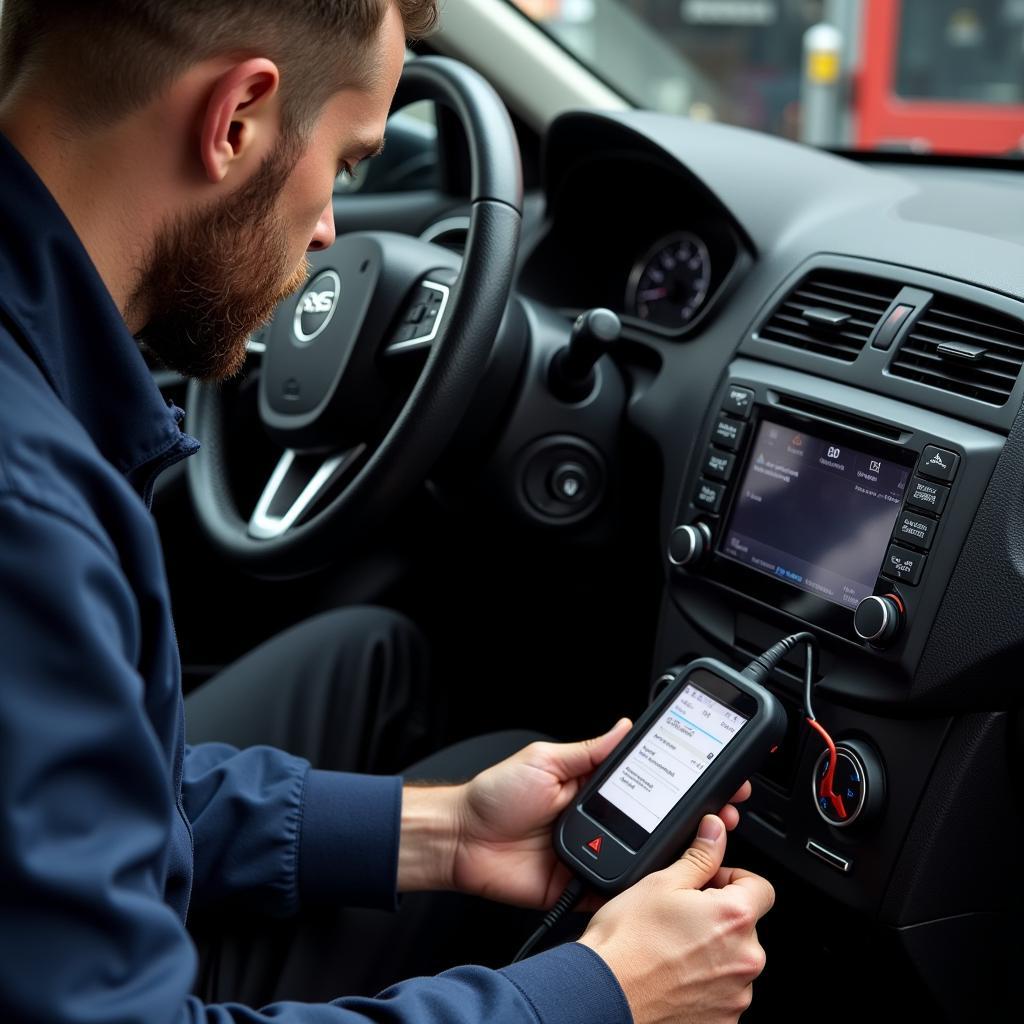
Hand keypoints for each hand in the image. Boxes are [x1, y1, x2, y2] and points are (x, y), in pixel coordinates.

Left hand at [449, 723, 752, 908]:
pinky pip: (619, 892)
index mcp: (593, 789)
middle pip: (656, 824)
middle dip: (694, 818)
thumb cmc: (494, 797)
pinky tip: (669, 880)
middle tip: (725, 810)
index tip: (712, 774)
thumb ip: (588, 751)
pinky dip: (642, 890)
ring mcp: (595, 855)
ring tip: (709, 842)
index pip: (647, 784)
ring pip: (646, 860)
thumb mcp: (545, 761)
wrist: (461, 841)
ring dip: (677, 853)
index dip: (680, 781)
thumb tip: (624, 726)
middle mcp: (601, 823)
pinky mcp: (584, 887)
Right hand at [578, 814, 773, 1023]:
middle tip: (680, 915)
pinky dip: (705, 980)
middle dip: (718, 915)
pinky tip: (674, 972)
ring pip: (734, 958)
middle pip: (745, 924)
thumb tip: (715, 831)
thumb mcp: (660, 883)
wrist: (604, 994)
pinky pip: (724, 990)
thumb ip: (699, 856)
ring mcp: (736, 994)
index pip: (760, 887)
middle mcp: (746, 959)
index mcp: (734, 918)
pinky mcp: (724, 1020)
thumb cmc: (627, 942)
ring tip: (672, 946)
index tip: (709, 883)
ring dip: (712, 949)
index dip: (732, 878)